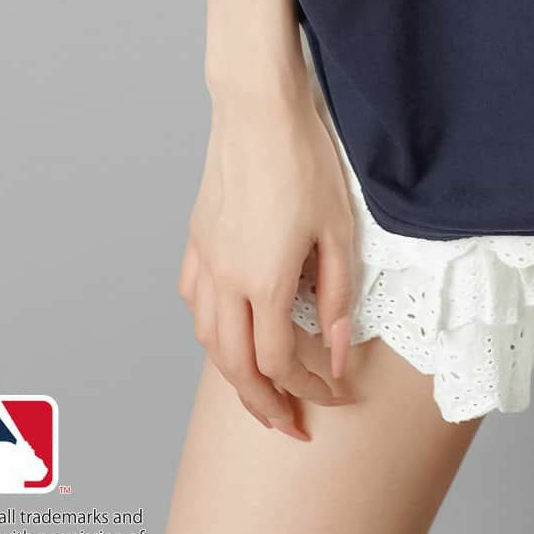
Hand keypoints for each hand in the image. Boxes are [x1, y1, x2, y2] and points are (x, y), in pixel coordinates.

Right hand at [177, 81, 357, 439]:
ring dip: (233, 373)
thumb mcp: (340, 230)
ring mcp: (206, 258)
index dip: (310, 387)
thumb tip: (339, 354)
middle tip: (290, 425)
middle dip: (264, 405)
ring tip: (260, 387)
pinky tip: (228, 326)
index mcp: (265, 281)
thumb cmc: (305, 160)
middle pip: (235, 367)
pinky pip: (193, 300)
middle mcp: (226, 279)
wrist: (258, 108)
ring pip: (207, 340)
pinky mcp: (196, 237)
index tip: (338, 392)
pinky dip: (209, 329)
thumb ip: (339, 297)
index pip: (280, 361)